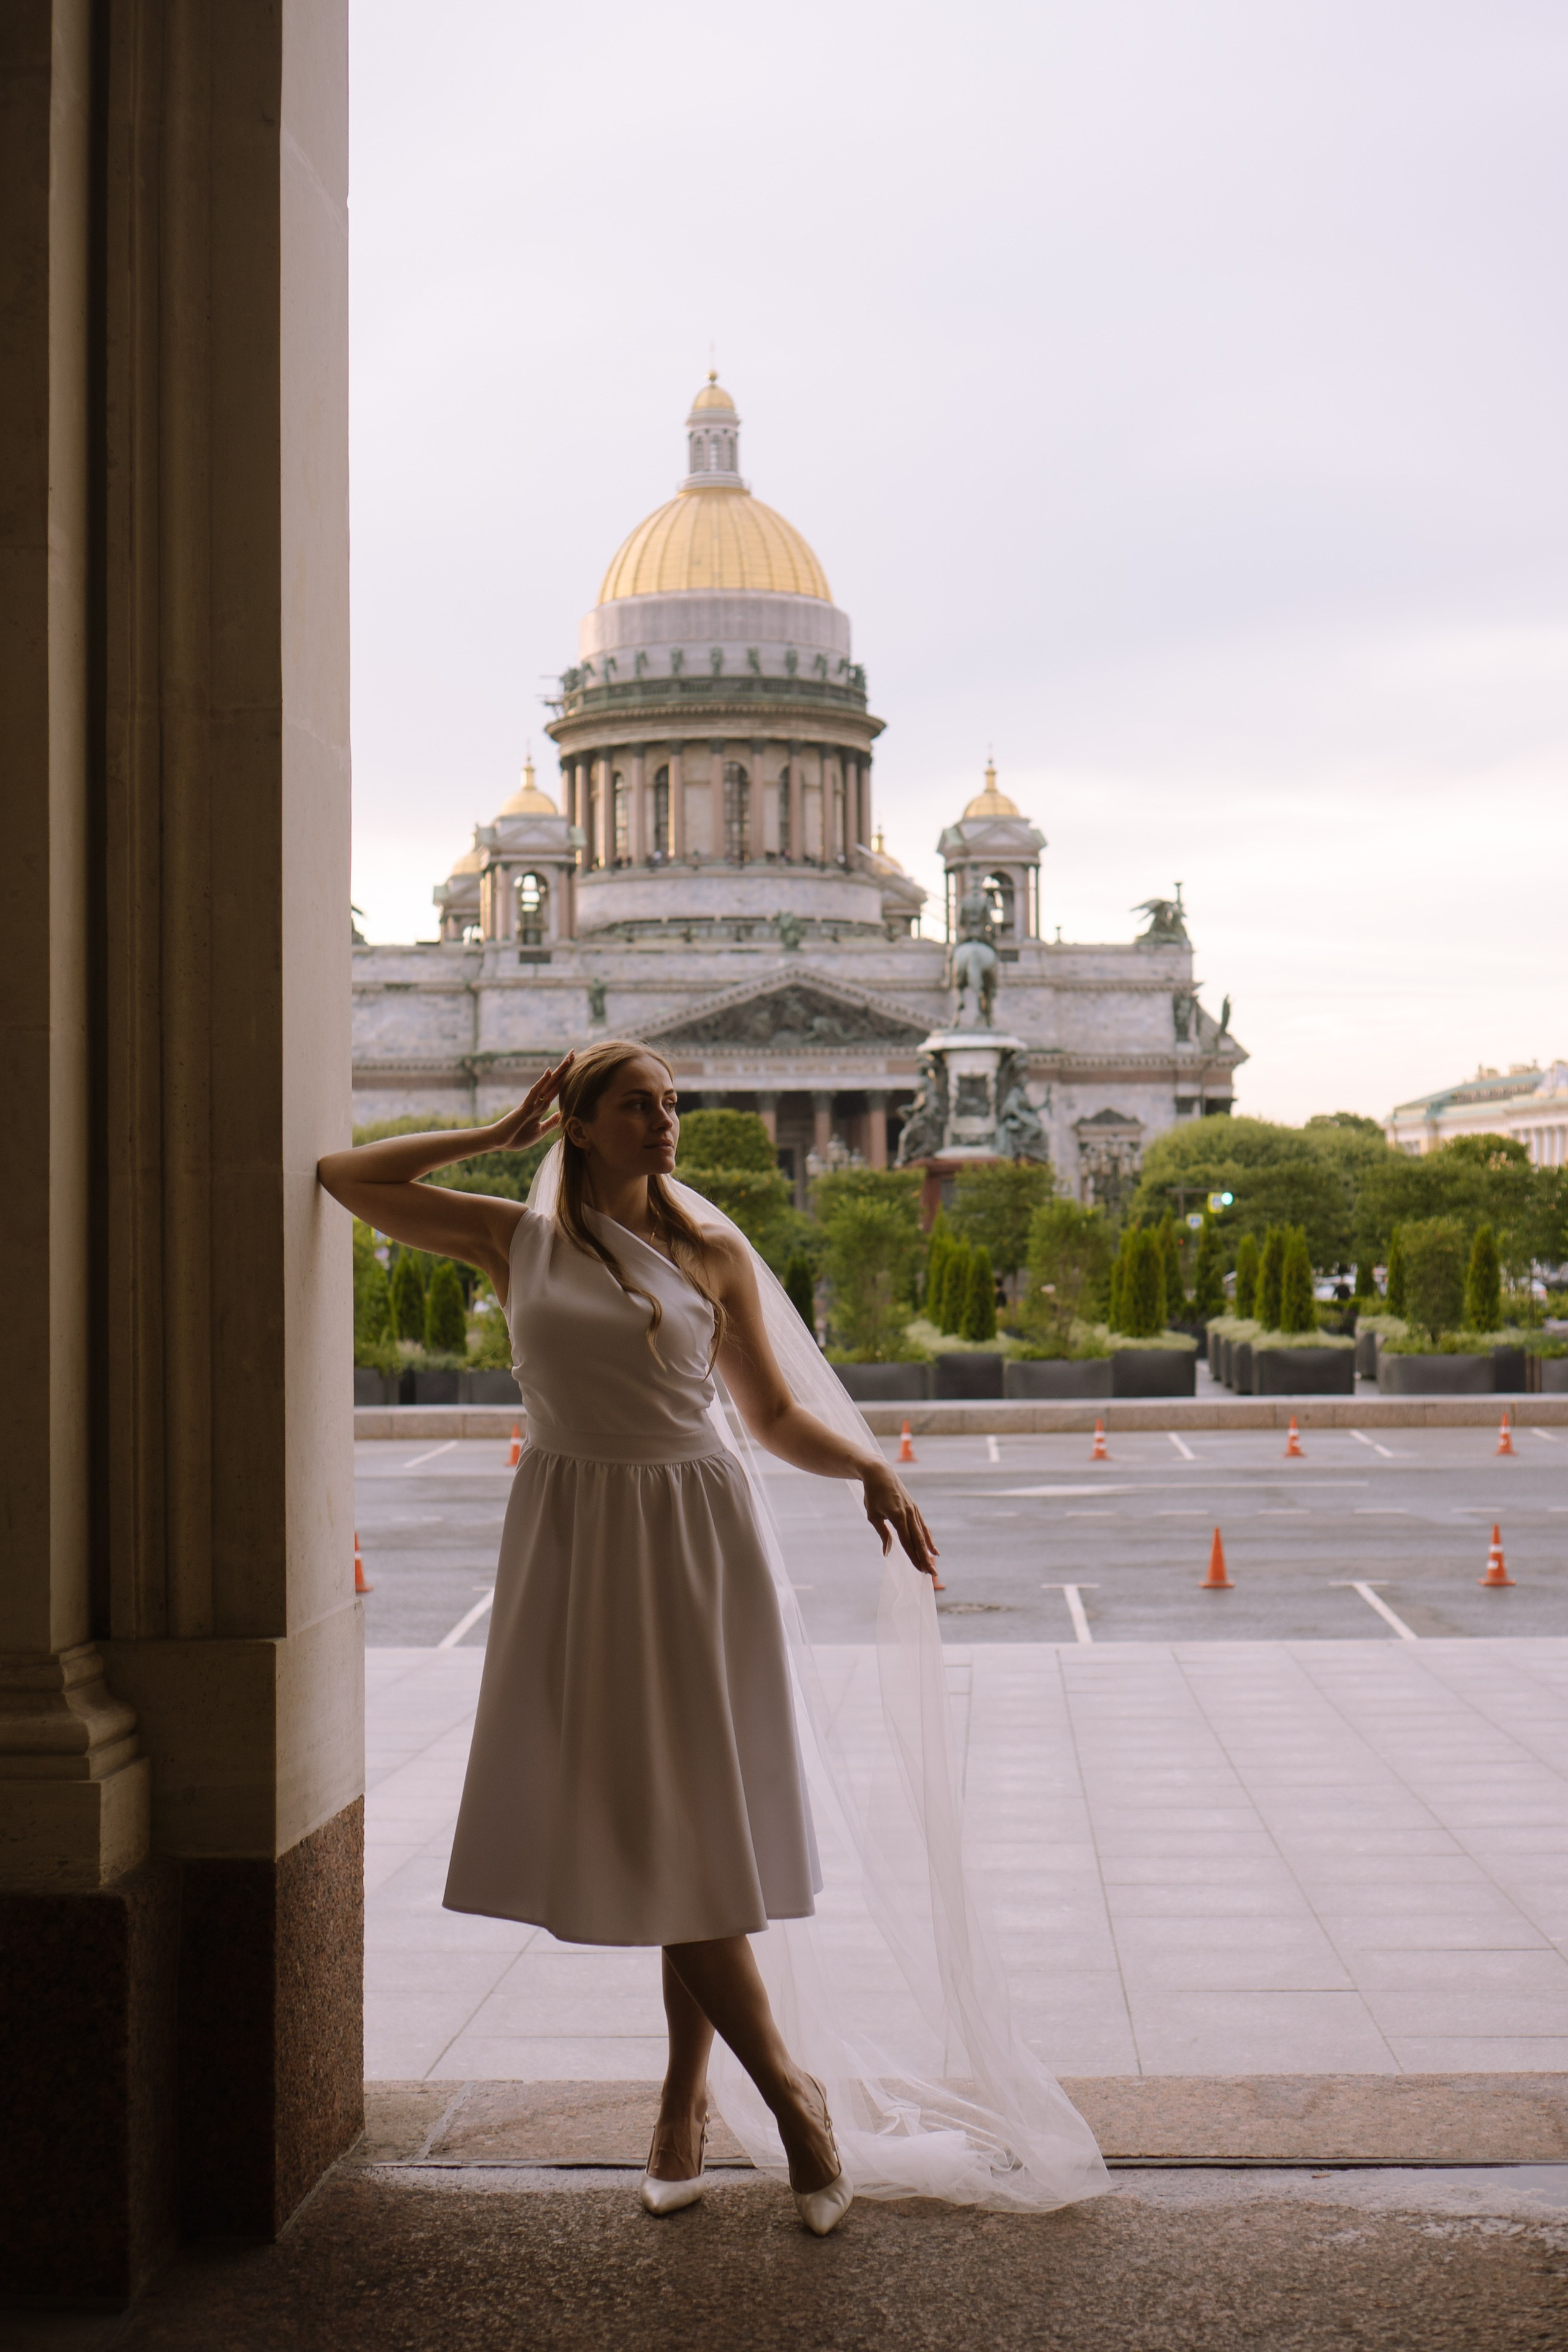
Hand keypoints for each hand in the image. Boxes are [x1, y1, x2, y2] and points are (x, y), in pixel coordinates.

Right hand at [488, 1055, 573, 1151]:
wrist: (499, 1142)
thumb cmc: (517, 1137)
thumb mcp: (539, 1131)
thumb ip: (551, 1122)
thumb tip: (563, 1115)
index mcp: (541, 1107)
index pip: (556, 1090)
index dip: (566, 1078)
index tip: (576, 1066)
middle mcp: (537, 1102)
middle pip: (554, 1083)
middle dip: (564, 1069)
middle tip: (574, 1053)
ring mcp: (531, 1103)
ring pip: (547, 1084)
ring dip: (558, 1072)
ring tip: (568, 1058)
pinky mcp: (524, 1108)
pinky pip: (534, 1093)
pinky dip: (541, 1082)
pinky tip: (549, 1072)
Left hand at [861, 1460, 941, 1586]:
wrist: (880, 1473)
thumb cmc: (873, 1495)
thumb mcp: (873, 1516)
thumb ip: (883, 1534)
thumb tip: (887, 1552)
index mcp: (897, 1517)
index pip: (907, 1542)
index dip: (914, 1557)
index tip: (920, 1570)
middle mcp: (908, 1514)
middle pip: (918, 1540)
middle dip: (925, 1558)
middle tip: (932, 1574)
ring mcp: (913, 1510)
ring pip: (923, 1534)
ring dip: (928, 1551)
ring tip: (934, 1565)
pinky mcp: (915, 1508)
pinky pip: (923, 1526)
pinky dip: (928, 1539)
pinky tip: (933, 1550)